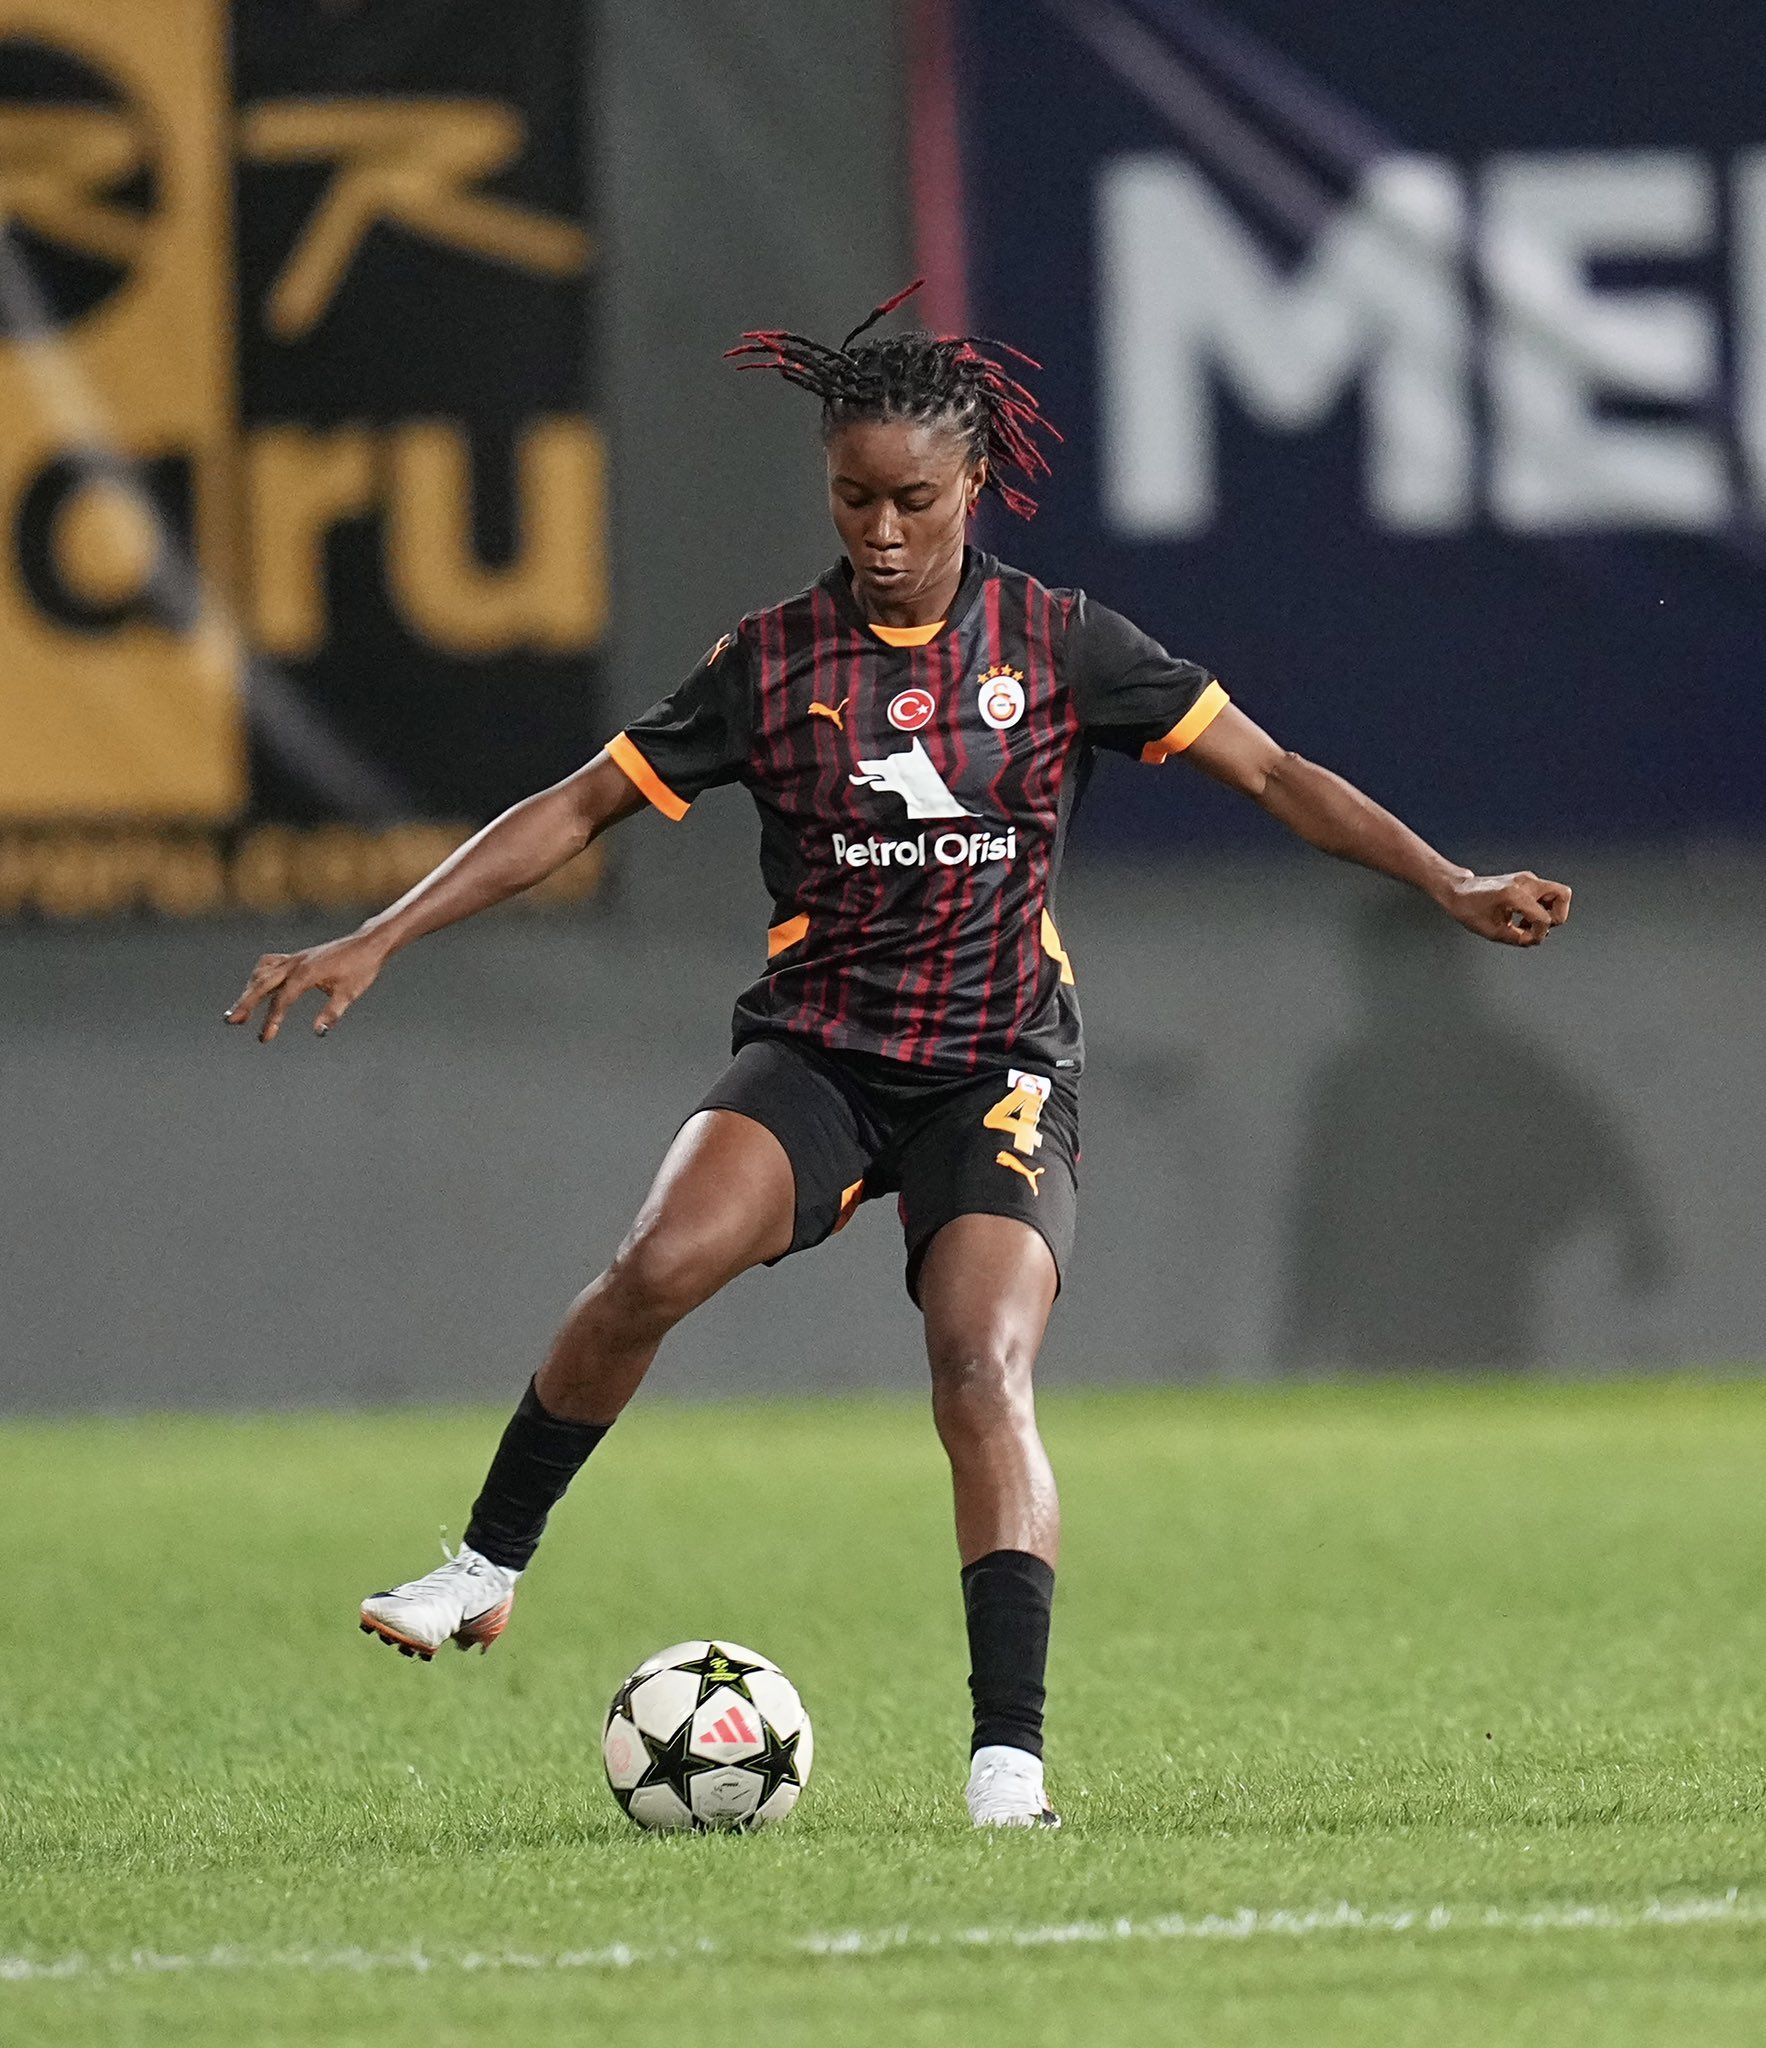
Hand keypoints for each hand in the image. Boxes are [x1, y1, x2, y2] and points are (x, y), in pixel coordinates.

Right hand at [224, 931, 389, 1042]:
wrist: (368, 944)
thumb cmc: (361, 969)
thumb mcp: (350, 993)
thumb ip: (333, 1013)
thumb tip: (318, 1032)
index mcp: (307, 973)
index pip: (282, 999)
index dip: (272, 1019)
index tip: (265, 1037)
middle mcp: (296, 963)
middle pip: (263, 984)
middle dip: (246, 1003)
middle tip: (230, 1021)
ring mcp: (295, 958)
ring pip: (263, 973)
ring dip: (248, 990)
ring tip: (238, 1010)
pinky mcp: (297, 957)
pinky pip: (270, 964)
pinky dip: (259, 975)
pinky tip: (255, 986)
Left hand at [1437, 870, 1571, 946]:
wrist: (1458, 891)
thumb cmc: (1469, 908)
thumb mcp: (1492, 931)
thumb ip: (1517, 939)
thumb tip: (1535, 940)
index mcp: (1514, 894)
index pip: (1544, 918)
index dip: (1539, 934)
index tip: (1526, 938)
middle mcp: (1525, 882)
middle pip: (1563, 895)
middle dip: (1557, 916)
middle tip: (1539, 926)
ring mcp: (1527, 879)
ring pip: (1557, 894)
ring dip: (1549, 912)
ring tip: (1528, 922)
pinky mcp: (1525, 881)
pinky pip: (1545, 895)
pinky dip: (1541, 908)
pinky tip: (1523, 917)